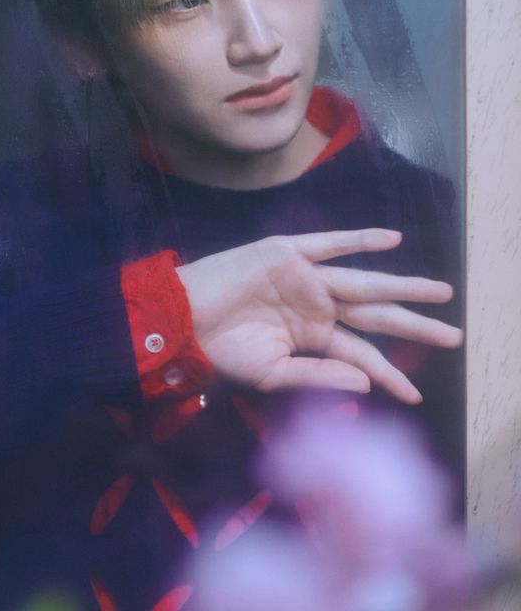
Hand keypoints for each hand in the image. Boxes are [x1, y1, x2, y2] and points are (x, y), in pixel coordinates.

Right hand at [176, 228, 461, 403]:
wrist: (182, 320)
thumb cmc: (221, 350)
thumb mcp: (273, 374)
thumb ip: (319, 377)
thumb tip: (366, 386)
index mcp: (313, 338)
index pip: (362, 355)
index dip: (389, 373)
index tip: (414, 395)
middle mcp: (317, 306)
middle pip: (376, 316)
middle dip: (415, 325)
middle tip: (454, 336)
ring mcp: (305, 278)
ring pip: (364, 282)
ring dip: (403, 284)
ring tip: (441, 291)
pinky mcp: (288, 253)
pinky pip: (331, 245)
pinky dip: (360, 241)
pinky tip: (392, 241)